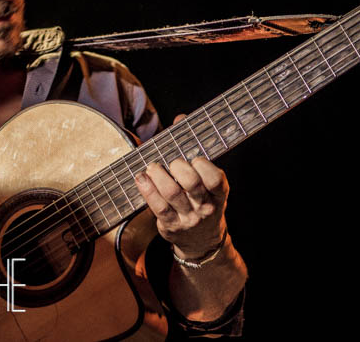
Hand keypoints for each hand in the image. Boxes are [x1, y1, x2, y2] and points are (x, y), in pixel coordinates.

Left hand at [134, 116, 229, 259]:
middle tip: (171, 162)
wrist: (201, 241)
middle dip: (177, 166)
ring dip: (157, 174)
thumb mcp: (207, 180)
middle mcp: (206, 206)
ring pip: (171, 192)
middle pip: (191, 182)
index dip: (202, 165)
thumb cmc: (200, 199)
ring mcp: (188, 217)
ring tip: (152, 166)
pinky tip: (141, 177)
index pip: (215, 178)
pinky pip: (156, 205)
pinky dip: (146, 188)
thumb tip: (180, 118)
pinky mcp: (171, 225)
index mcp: (219, 193)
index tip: (193, 158)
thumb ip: (194, 149)